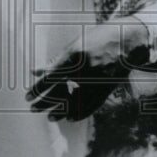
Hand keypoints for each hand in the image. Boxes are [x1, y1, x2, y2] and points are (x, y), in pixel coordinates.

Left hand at [26, 21, 153, 121]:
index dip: (37, 88)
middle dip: (44, 102)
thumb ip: (56, 60)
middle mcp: (85, 70)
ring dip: (60, 112)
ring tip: (49, 117)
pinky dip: (80, 113)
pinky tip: (70, 118)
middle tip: (32, 108)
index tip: (27, 96)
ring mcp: (97, 81)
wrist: (129, 39)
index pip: (50, 77)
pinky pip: (91, 105)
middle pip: (59, 92)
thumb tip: (35, 71)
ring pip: (75, 102)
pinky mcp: (107, 88)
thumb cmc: (98, 38)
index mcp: (74, 56)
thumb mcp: (75, 44)